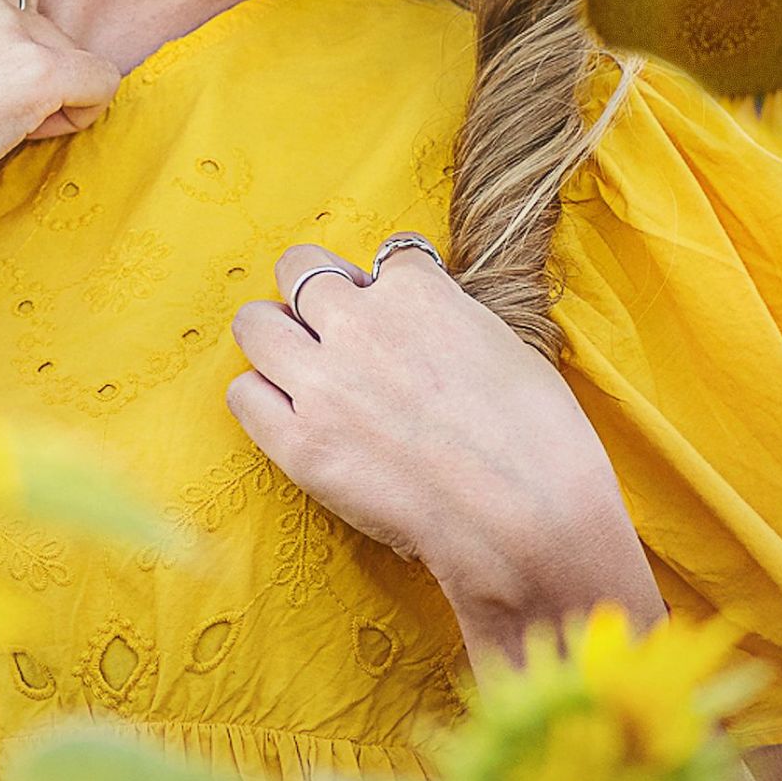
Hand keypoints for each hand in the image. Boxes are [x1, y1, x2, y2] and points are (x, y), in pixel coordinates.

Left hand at [224, 241, 663, 667]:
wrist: (526, 521)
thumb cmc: (537, 440)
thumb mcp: (504, 347)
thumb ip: (448, 319)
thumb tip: (423, 317)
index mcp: (417, 293)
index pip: (384, 259)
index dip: (387, 289)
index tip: (394, 317)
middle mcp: (358, 324)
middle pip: (297, 269)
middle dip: (312, 294)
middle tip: (329, 330)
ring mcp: (322, 383)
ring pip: (254, 324)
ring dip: (274, 338)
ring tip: (298, 367)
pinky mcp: (298, 443)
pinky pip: (244, 395)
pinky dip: (262, 399)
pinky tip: (290, 416)